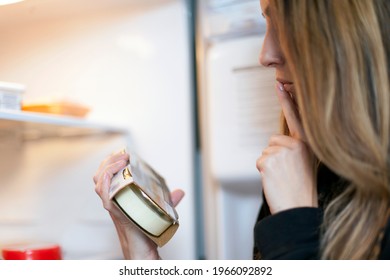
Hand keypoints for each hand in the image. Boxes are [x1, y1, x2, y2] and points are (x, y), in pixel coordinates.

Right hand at [93, 152, 183, 258]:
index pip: (106, 175)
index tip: (125, 154)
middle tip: (125, 156)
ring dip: (108, 166)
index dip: (112, 161)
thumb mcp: (158, 210)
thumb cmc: (146, 231)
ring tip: (122, 160)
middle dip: (110, 160)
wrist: (142, 249)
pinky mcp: (114, 209)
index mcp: (119, 196)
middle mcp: (112, 199)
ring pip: (99, 180)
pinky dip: (106, 178)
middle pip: (100, 174)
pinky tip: (115, 171)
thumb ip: (168, 201)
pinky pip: (103, 192)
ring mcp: (112, 203)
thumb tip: (180, 192)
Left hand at [256, 82, 316, 213]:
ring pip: (265, 151)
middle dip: (274, 154)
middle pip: (273, 139)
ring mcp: (281, 152)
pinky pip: (259, 161)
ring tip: (281, 177)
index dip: (287, 101)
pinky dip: (263, 171)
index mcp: (306, 145)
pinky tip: (274, 180)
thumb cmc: (300, 188)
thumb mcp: (304, 163)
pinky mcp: (268, 161)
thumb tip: (276, 140)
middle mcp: (295, 145)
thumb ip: (293, 149)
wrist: (297, 207)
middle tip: (285, 172)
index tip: (280, 84)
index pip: (295, 118)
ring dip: (269, 164)